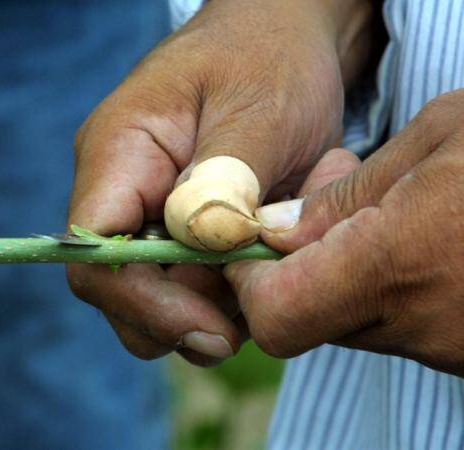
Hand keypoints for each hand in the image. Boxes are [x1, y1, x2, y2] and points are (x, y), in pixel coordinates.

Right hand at [67, 0, 371, 364]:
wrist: (283, 42)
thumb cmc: (267, 58)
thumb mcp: (258, 108)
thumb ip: (226, 176)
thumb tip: (201, 243)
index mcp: (118, 156)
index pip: (94, 256)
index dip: (143, 305)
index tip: (213, 329)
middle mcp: (123, 194)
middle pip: (123, 291)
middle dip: (186, 316)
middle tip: (256, 305)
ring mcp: (152, 216)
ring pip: (161, 298)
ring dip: (217, 305)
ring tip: (274, 265)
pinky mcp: (185, 229)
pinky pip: (195, 284)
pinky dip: (234, 290)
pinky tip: (270, 255)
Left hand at [225, 90, 463, 376]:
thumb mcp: (444, 136)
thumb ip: (349, 196)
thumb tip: (276, 232)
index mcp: (403, 263)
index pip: (277, 315)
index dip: (248, 282)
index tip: (251, 241)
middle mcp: (422, 322)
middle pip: (304, 320)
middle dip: (288, 272)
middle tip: (316, 210)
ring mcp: (448, 346)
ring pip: (345, 322)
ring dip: (335, 275)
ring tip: (377, 215)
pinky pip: (391, 324)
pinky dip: (377, 288)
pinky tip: (411, 241)